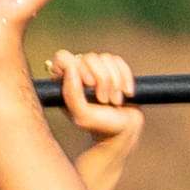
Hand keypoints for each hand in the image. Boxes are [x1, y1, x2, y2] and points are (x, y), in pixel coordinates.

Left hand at [53, 46, 143, 163]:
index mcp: (65, 81)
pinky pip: (119, 61)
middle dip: (102, 79)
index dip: (76, 67)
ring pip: (106, 58)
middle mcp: (80, 72)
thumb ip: (71, 93)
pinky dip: (125, 77)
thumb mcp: (81, 114)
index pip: (63, 57)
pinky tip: (126, 93)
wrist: (122, 131)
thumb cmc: (98, 125)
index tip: (88, 84)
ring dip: (114, 81)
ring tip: (114, 100)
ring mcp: (98, 70)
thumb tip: (72, 66)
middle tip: (104, 100)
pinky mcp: (115, 70)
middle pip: (89, 57)